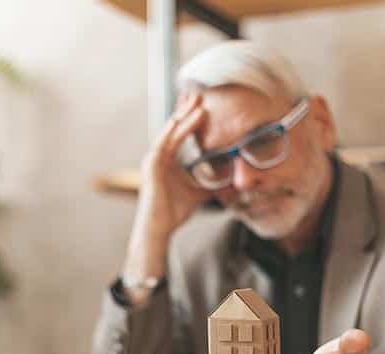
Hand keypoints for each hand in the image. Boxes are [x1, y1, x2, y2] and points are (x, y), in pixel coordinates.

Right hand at [121, 93, 211, 304]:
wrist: (159, 228)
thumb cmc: (173, 212)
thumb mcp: (198, 193)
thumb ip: (211, 184)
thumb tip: (232, 181)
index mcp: (166, 160)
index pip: (179, 134)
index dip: (190, 119)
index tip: (204, 105)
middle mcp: (158, 156)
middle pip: (174, 127)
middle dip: (187, 110)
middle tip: (201, 93)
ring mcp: (153, 159)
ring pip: (171, 131)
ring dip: (184, 116)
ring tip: (198, 102)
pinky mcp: (152, 165)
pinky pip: (166, 142)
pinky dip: (177, 130)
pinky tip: (187, 118)